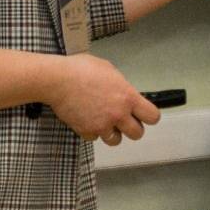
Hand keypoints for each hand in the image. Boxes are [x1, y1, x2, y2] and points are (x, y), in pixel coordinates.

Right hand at [46, 54, 160, 143]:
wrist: (58, 80)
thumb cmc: (81, 69)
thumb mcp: (108, 69)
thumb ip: (120, 85)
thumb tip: (123, 92)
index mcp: (127, 97)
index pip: (152, 116)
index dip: (149, 116)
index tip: (145, 115)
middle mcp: (118, 114)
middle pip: (137, 134)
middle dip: (132, 128)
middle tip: (124, 120)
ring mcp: (102, 125)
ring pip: (116, 141)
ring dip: (112, 132)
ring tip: (104, 121)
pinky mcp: (87, 131)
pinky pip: (94, 137)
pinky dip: (92, 131)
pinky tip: (87, 119)